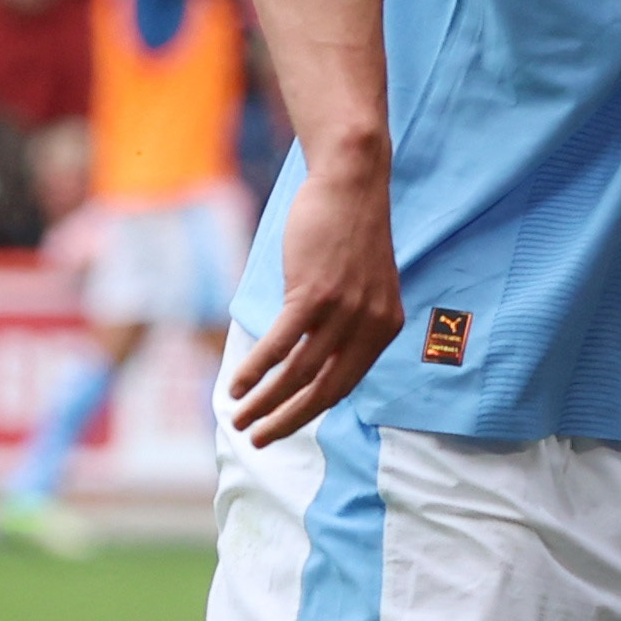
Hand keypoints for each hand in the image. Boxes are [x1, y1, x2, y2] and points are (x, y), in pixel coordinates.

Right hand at [224, 156, 399, 446]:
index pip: (344, 385)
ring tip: (238, 418)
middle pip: (323, 390)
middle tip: (258, 440)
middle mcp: (369, 326)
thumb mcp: (362, 283)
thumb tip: (313, 357)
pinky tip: (236, 386)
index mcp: (384, 328)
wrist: (352, 180)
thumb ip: (348, 321)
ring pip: (298, 373)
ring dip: (264, 402)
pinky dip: (255, 370)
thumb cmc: (348, 229)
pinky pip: (280, 345)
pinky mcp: (314, 294)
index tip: (284, 424)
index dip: (310, 410)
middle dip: (286, 420)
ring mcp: (343, 312)